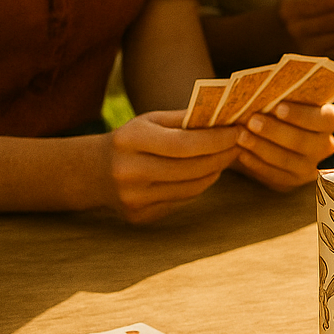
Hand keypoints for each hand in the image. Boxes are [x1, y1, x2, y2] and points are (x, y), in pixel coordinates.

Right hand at [99, 111, 239, 224]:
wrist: (92, 172)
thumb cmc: (132, 139)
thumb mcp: (151, 120)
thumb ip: (185, 118)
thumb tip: (227, 117)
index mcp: (130, 140)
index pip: (184, 143)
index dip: (216, 140)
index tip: (238, 131)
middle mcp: (129, 171)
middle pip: (191, 168)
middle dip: (222, 155)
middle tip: (241, 144)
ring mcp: (133, 198)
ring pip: (191, 187)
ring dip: (215, 171)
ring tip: (227, 156)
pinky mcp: (139, 216)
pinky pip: (182, 201)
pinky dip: (199, 186)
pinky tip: (206, 172)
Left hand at [232, 100, 333, 189]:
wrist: (265, 132)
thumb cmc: (275, 108)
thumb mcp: (282, 98)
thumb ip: (282, 94)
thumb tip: (267, 90)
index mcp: (329, 120)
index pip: (326, 119)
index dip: (302, 115)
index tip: (278, 108)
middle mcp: (325, 145)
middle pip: (304, 142)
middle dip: (276, 131)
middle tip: (252, 120)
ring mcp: (310, 167)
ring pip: (288, 161)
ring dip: (262, 147)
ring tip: (241, 136)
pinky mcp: (291, 181)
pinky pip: (275, 175)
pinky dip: (257, 164)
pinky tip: (242, 153)